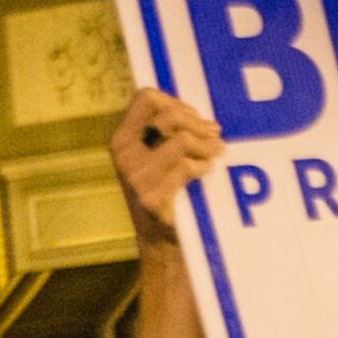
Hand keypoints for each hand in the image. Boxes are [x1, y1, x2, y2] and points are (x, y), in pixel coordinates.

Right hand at [108, 88, 221, 247]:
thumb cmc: (161, 191)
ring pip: (182, 139)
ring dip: (206, 145)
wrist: (157, 240)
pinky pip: (187, 166)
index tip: (192, 118)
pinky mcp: (152, 196)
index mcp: (121, 139)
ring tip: (216, 151)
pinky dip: (204, 165)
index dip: (175, 102)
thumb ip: (165, 132)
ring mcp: (136, 176)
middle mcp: (124, 154)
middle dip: (197, 123)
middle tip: (213, 134)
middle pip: (168, 114)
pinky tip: (207, 169)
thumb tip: (200, 115)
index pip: (146, 97)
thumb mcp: (153, 157)